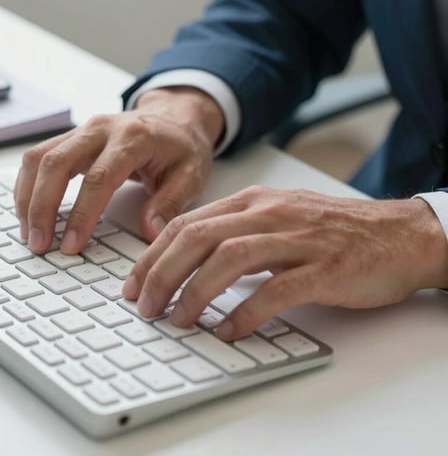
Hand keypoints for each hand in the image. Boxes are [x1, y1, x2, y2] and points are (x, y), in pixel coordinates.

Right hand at [14, 86, 223, 254]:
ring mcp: (81, 130)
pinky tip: (28, 212)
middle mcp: (100, 129)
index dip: (82, 214)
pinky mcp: (69, 138)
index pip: (98, 178)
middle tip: (39, 244)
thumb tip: (150, 232)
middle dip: (42, 207)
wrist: (174, 117)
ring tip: (29, 233)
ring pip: (38, 157)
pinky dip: (27, 186)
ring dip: (28, 197)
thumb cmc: (181, 147)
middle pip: (56, 163)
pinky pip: (37, 157)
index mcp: (133, 138)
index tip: (71, 245)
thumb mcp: (191, 175)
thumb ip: (170, 204)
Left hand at [122, 186, 447, 339]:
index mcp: (252, 202)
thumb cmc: (334, 230)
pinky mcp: (324, 267)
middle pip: (198, 239)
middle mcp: (269, 214)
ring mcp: (297, 239)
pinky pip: (276, 290)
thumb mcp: (276, 217)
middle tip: (145, 307)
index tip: (132, 284)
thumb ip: (234, 232)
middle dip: (161, 274)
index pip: (186, 224)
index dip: (151, 256)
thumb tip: (186, 262)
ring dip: (195, 292)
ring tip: (178, 320)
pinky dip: (246, 312)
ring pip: (229, 259)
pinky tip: (228, 331)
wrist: (401, 233)